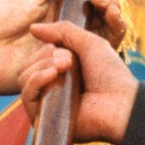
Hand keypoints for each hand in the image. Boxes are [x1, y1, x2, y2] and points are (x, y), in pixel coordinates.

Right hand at [21, 17, 139, 144]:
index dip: (45, 47)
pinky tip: (52, 74)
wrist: (120, 104)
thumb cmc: (110, 75)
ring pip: (24, 76)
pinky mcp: (42, 117)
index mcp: (60, 70)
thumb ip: (62, 31)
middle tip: (68, 59)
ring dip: (42, 65)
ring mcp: (45, 102)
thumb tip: (32, 28)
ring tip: (66, 66)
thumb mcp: (88, 43)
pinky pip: (26, 94)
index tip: (64, 47)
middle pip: (27, 64)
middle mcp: (50, 86)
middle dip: (45, 55)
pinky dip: (36, 79)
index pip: (35, 54)